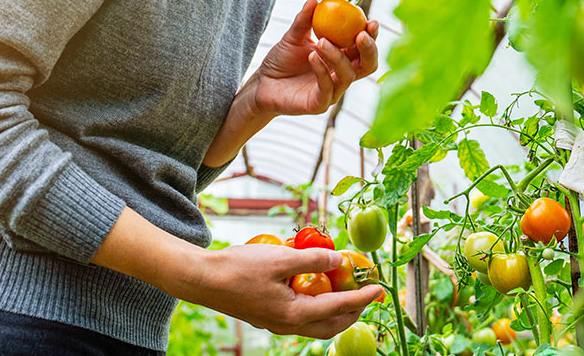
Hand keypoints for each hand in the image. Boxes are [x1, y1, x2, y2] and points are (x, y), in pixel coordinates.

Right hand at [177, 245, 382, 337]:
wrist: (202, 280)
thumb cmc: (238, 268)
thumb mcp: (280, 258)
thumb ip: (312, 259)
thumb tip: (339, 261)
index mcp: (294, 314)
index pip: (339, 307)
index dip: (362, 297)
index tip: (380, 289)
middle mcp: (287, 325)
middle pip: (331, 325)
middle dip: (353, 311)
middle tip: (367, 293)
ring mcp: (277, 323)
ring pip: (316, 324)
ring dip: (335, 310)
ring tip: (345, 290)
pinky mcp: (268, 316)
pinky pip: (301, 317)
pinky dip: (316, 306)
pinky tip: (314, 286)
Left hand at [251, 0, 379, 116]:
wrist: (262, 83)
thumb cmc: (282, 60)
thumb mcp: (293, 37)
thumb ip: (304, 20)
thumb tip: (314, 0)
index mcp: (342, 57)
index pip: (363, 48)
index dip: (371, 36)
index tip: (371, 21)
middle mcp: (341, 75)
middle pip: (367, 65)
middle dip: (369, 49)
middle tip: (361, 34)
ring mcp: (333, 91)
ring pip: (347, 75)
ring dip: (337, 56)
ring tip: (322, 41)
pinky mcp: (319, 104)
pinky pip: (327, 88)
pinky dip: (322, 70)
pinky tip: (312, 56)